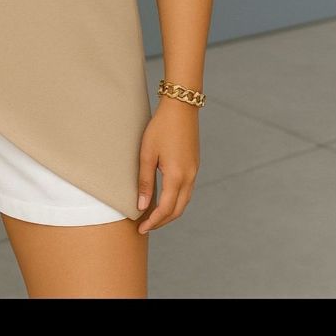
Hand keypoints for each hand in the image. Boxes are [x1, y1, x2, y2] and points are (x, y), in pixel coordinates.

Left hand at [136, 97, 199, 234]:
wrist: (181, 107)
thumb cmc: (161, 127)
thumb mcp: (147, 154)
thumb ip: (145, 181)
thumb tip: (142, 206)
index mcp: (177, 176)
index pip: (165, 209)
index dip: (153, 221)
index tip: (141, 228)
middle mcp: (189, 177)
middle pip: (178, 210)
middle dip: (162, 221)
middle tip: (146, 225)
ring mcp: (194, 171)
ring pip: (184, 201)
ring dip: (170, 212)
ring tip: (153, 215)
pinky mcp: (194, 164)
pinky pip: (187, 190)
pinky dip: (176, 200)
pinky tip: (165, 197)